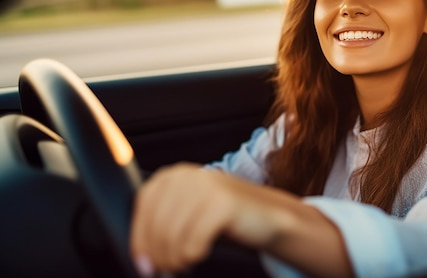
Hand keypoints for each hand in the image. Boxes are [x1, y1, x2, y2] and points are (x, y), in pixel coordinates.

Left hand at [130, 162, 353, 276]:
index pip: (142, 209)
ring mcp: (206, 186)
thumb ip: (160, 226)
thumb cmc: (224, 220)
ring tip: (186, 261)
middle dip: (159, 256)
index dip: (140, 240)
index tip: (146, 263)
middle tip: (170, 268)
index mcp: (172, 175)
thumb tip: (140, 256)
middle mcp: (187, 175)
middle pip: (155, 226)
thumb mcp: (186, 216)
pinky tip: (201, 253)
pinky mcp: (222, 203)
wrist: (269, 217)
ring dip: (176, 259)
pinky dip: (193, 255)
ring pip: (170, 237)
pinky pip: (192, 243)